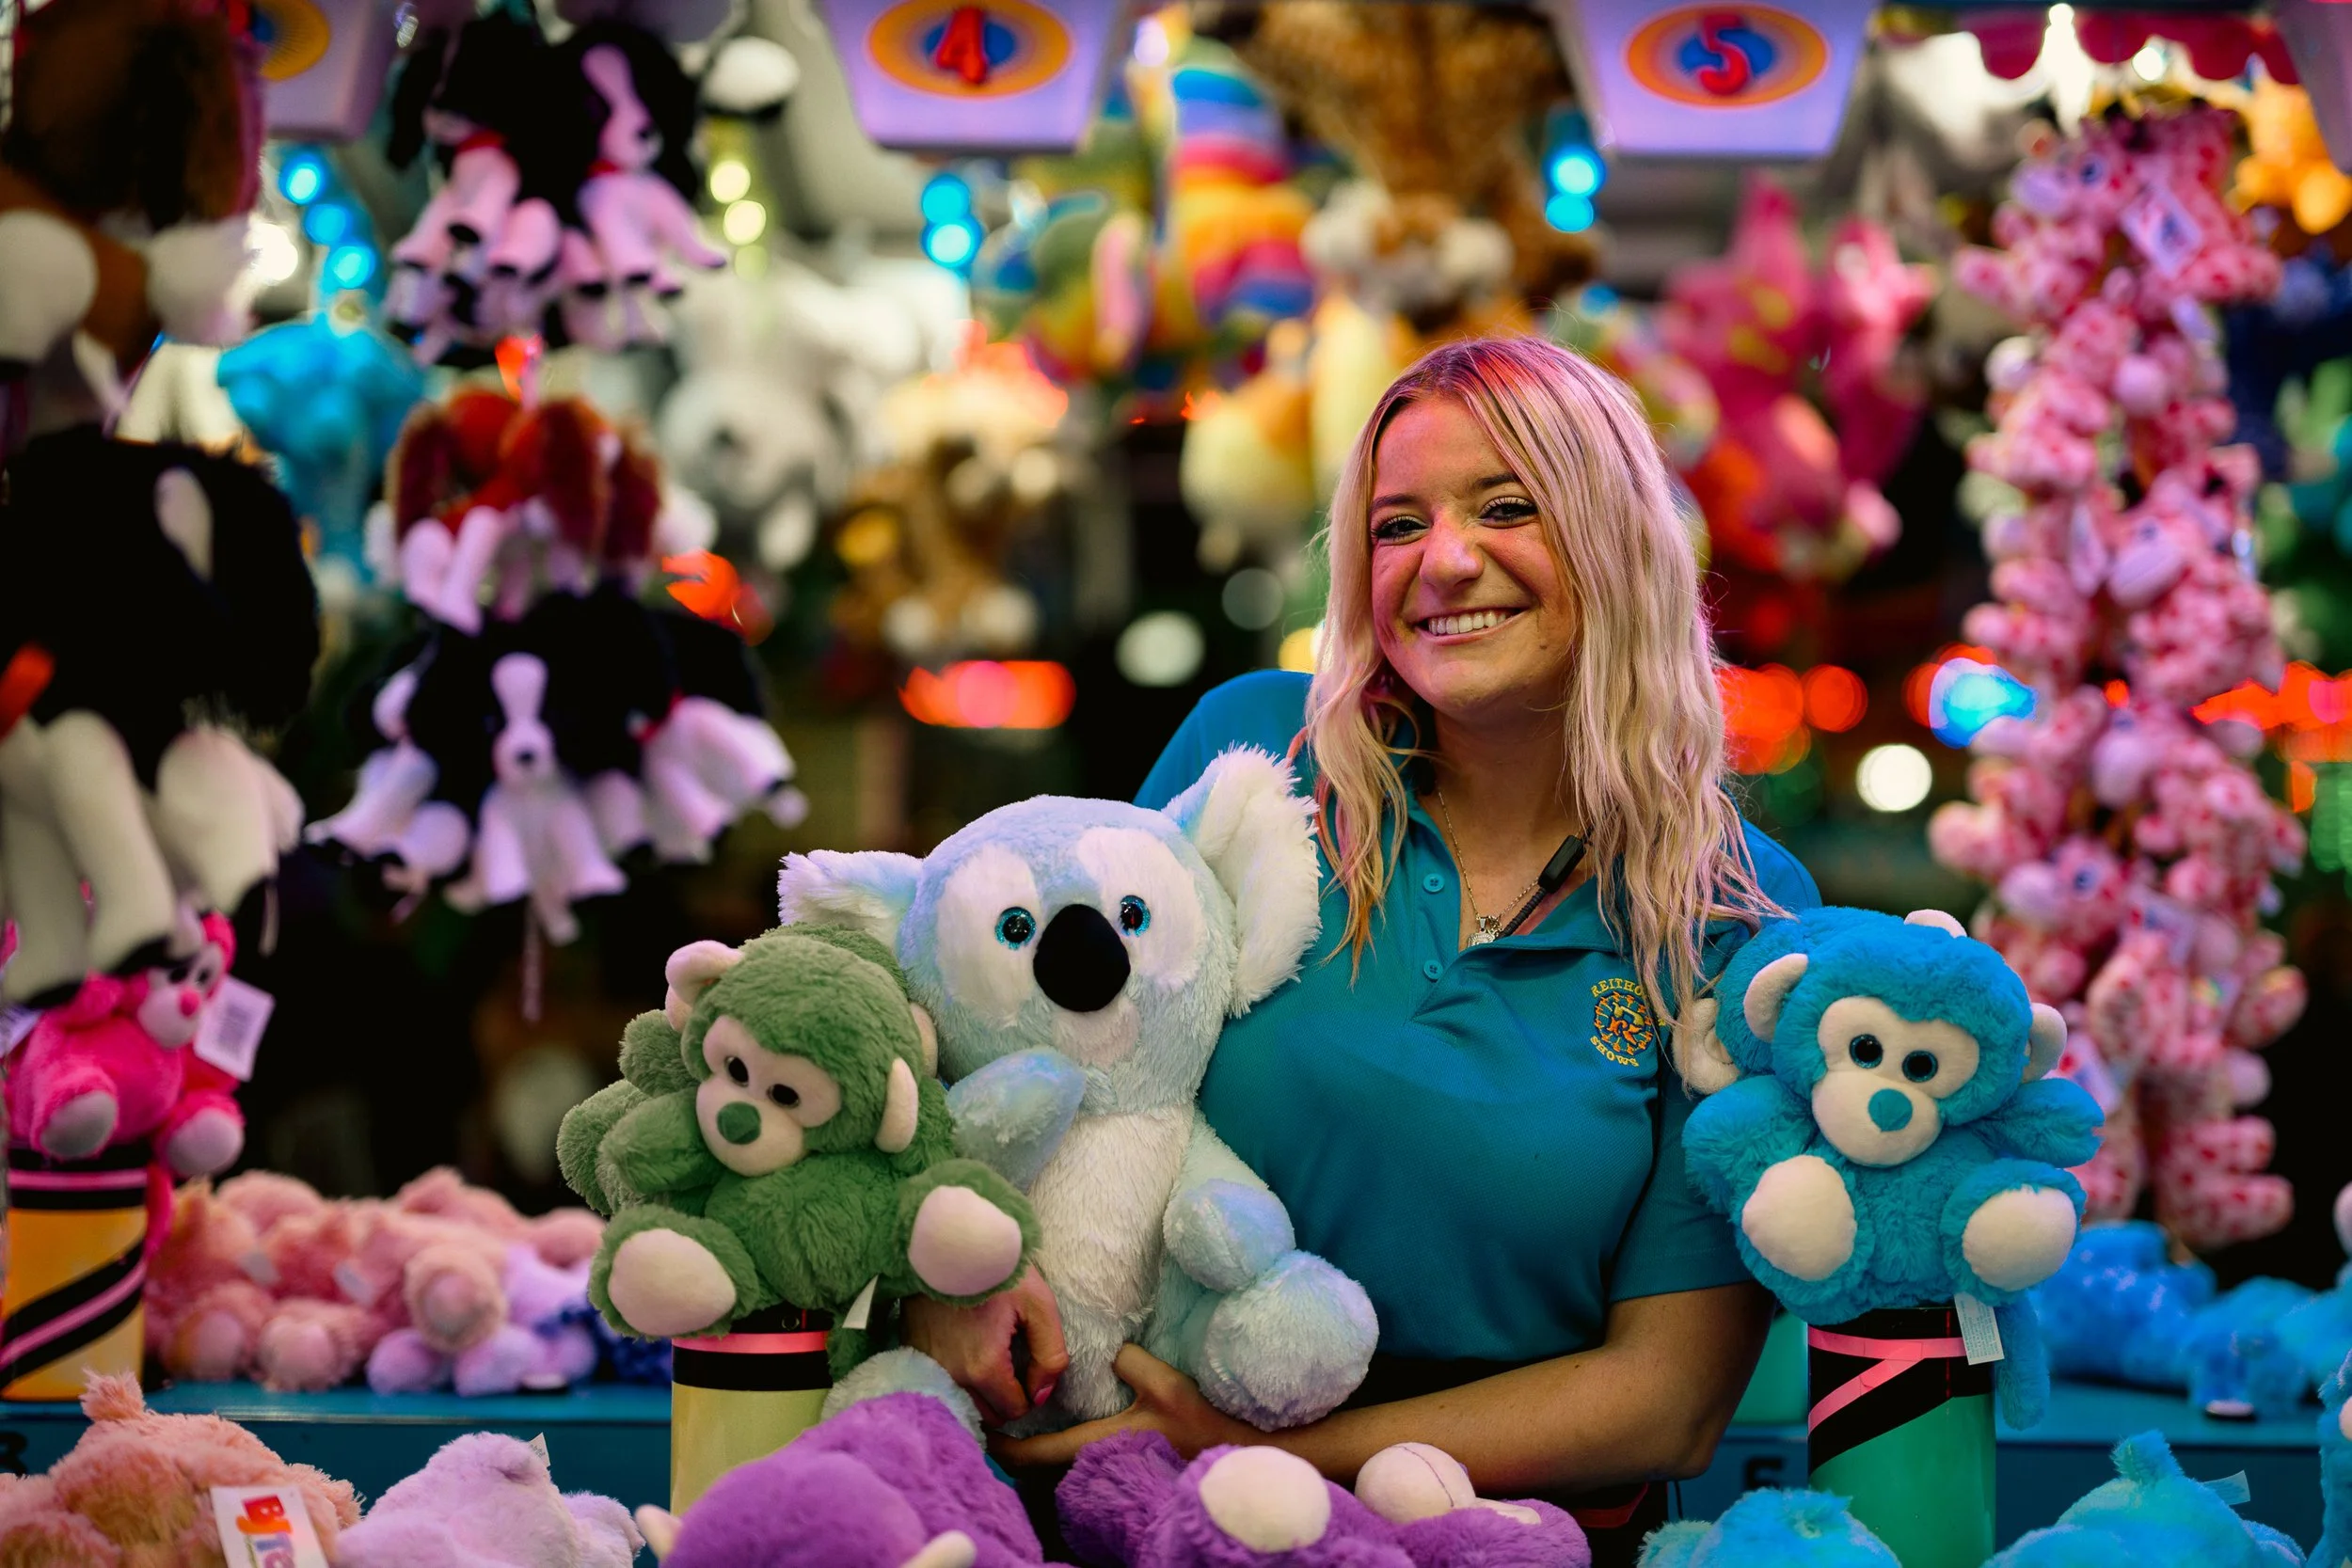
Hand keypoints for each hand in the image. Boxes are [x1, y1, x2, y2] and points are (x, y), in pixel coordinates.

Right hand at [900, 1265, 1067, 1425]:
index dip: (1030, 1393)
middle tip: (1013, 1363)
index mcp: (984, 1367)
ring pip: (963, 1404)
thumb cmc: (997, 1268)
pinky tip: (964, 1349)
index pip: (1014, 1410)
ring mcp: (926, 1367)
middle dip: (1006, 1398)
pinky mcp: (911, 1353)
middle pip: (988, 1414)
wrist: (946, 1238)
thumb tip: (1041, 1394)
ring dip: (980, 1392)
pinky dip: (955, 1377)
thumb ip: (1050, 1354)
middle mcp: (950, 1376)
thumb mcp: (1039, 1304)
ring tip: (990, 1358)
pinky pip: (940, 1383)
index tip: (1030, 1366)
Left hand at [991, 1345, 1253, 1468]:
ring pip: (1062, 1457)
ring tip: (1020, 1414)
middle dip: (1016, 1443)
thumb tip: (1109, 1350)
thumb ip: (1130, 1363)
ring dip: (1039, 1442)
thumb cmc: (1200, 1421)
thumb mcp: (1165, 1384)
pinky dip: (1063, 1440)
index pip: (1037, 1452)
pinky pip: (1082, 1453)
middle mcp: (1100, 1460)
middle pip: (1043, 1461)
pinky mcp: (1126, 1459)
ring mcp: (1113, 1463)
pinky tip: (1064, 1419)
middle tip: (993, 1414)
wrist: (1235, 1450)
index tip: (981, 1429)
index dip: (1005, 1444)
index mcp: (1100, 1444)